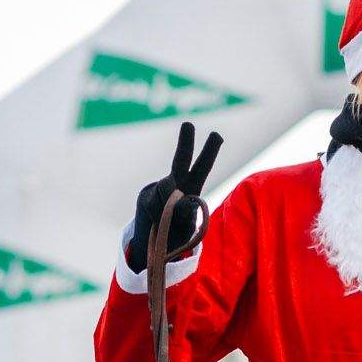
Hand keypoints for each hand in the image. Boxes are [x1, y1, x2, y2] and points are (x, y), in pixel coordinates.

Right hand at [128, 121, 223, 271]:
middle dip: (185, 143)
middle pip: (181, 160)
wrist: (158, 237)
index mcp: (193, 186)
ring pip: (165, 190)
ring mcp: (160, 189)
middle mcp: (178, 183)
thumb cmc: (181, 229)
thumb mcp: (189, 223)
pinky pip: (152, 204)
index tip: (217, 135)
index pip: (202, 167)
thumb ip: (186, 210)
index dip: (209, 151)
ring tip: (169, 219)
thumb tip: (176, 199)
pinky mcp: (145, 197)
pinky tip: (157, 220)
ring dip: (168, 206)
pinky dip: (155, 215)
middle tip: (188, 124)